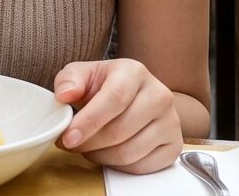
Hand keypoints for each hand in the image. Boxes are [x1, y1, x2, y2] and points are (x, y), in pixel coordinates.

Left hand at [53, 58, 181, 173]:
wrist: (134, 96)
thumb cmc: (104, 86)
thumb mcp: (82, 75)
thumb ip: (69, 80)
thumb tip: (64, 95)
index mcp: (135, 72)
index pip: (115, 99)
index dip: (89, 121)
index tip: (68, 137)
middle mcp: (159, 95)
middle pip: (120, 130)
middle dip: (89, 143)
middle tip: (70, 144)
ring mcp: (171, 122)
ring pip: (129, 153)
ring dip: (100, 156)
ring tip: (87, 147)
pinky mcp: (174, 146)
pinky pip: (141, 167)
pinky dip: (117, 166)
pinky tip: (107, 153)